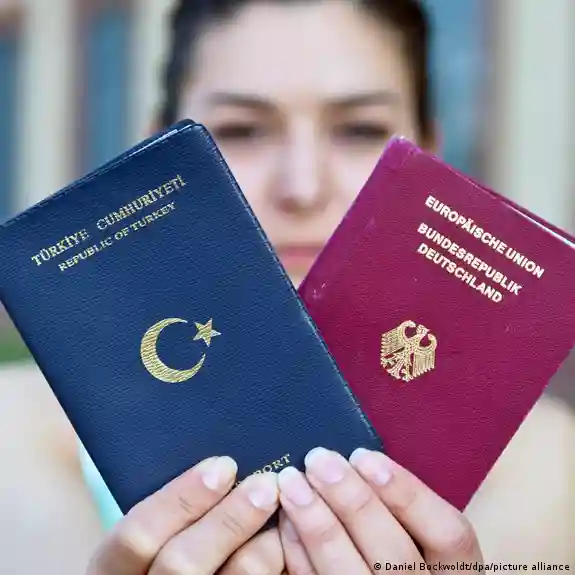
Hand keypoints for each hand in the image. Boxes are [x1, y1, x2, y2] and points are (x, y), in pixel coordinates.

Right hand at [86, 456, 284, 573]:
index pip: (136, 535)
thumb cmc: (156, 552)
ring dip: (260, 546)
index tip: (223, 465)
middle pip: (182, 563)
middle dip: (229, 519)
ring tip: (281, 514)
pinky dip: (273, 565)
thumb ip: (169, 508)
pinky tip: (283, 542)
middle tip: (266, 484)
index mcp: (113, 568)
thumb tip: (220, 462)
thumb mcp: (147, 534)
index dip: (180, 498)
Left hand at [277, 448, 482, 573]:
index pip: (448, 534)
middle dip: (353, 502)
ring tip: (292, 482)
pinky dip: (299, 553)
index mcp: (457, 572)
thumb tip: (355, 460)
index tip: (364, 455)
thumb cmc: (404, 551)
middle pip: (395, 556)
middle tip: (319, 460)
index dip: (408, 494)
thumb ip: (401, 508)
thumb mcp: (422, 534)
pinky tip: (286, 519)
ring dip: (317, 524)